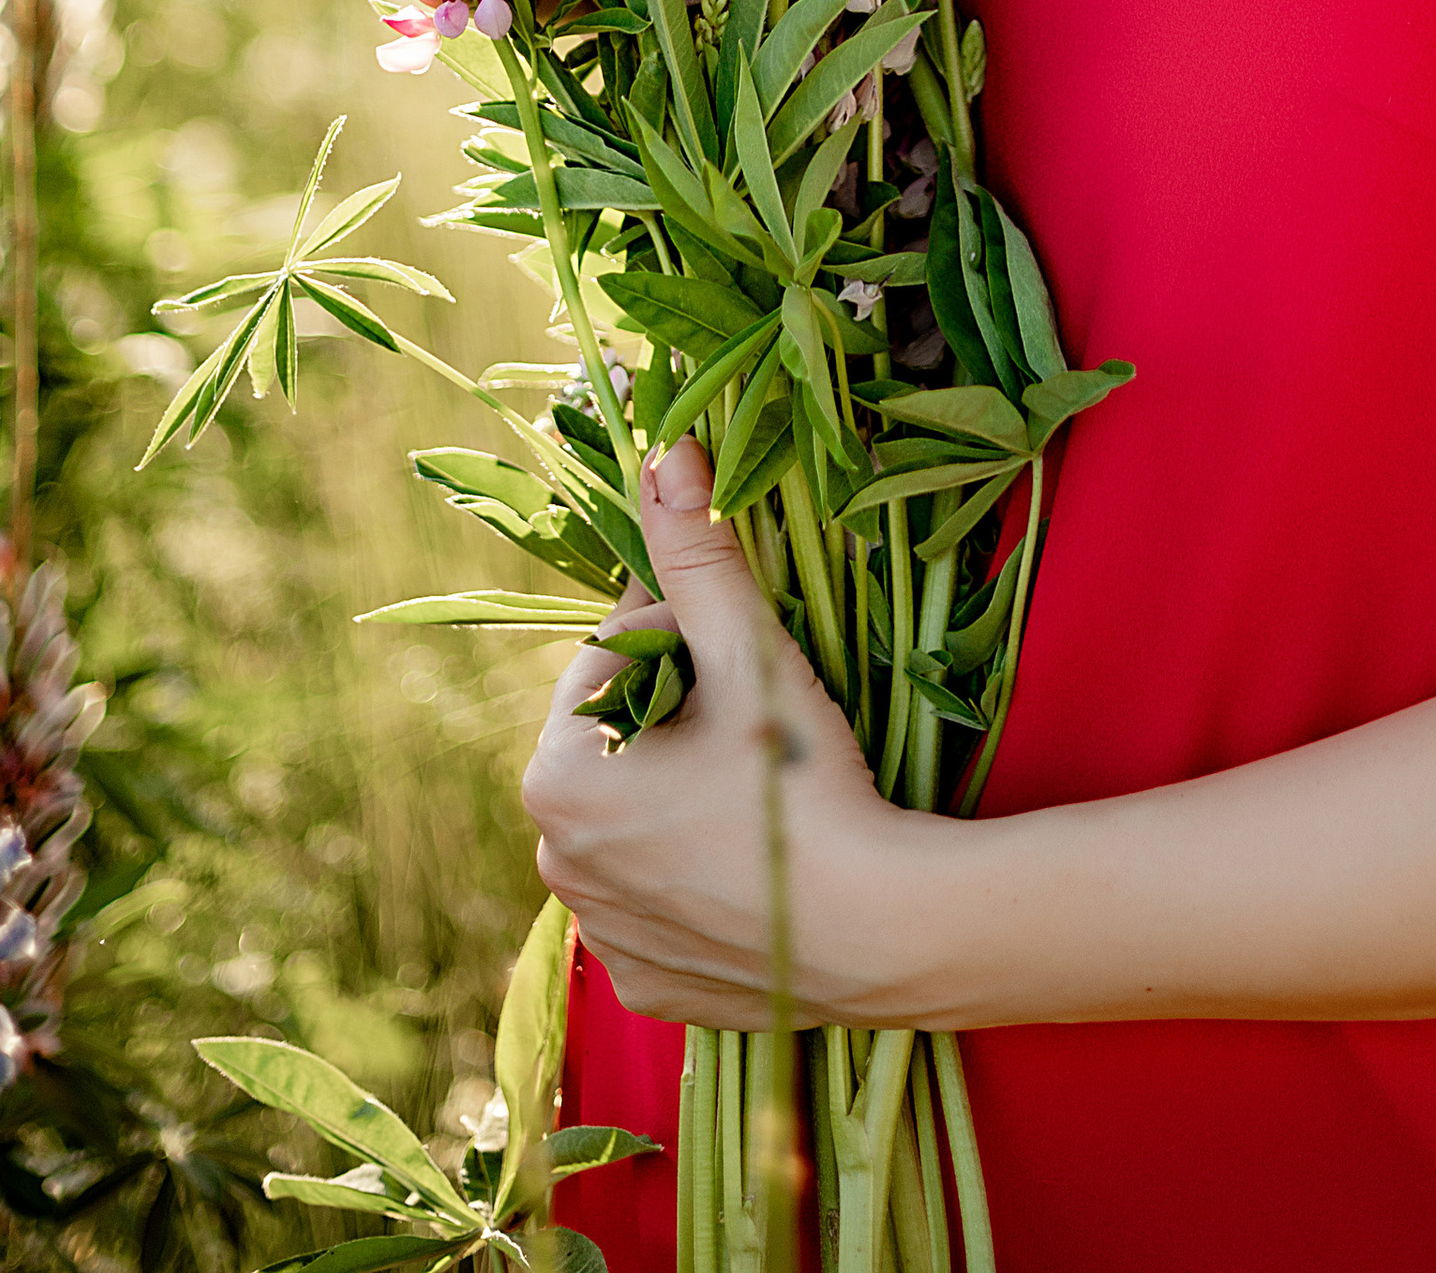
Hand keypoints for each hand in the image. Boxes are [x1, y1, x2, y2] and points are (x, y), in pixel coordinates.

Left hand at [521, 444, 936, 1031]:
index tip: (743, 657)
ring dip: (686, 791)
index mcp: (557, 774)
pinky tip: (757, 863)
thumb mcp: (748, 652)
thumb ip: (697, 553)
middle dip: (679, 716)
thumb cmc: (803, 780)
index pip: (611, 660)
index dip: (683, 641)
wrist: (880, 932)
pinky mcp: (649, 982)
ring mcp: (601, 932)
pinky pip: (662, 899)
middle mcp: (555, 859)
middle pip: (621, 740)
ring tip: (764, 792)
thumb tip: (662, 452)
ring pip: (640, 818)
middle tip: (760, 722)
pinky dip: (701, 873)